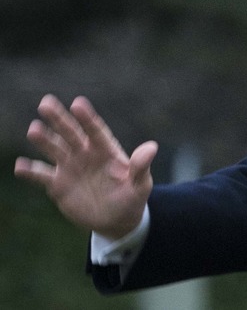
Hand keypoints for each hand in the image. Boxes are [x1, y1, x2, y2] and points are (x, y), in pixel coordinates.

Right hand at [13, 94, 156, 238]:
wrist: (117, 220)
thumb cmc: (132, 198)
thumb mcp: (141, 185)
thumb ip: (141, 167)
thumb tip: (152, 147)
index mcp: (106, 150)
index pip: (96, 130)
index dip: (87, 118)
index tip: (78, 103)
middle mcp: (85, 154)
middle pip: (71, 133)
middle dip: (59, 119)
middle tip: (46, 103)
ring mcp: (70, 167)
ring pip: (54, 149)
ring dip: (44, 140)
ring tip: (33, 129)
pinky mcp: (58, 184)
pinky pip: (42, 175)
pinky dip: (31, 171)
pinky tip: (19, 165)